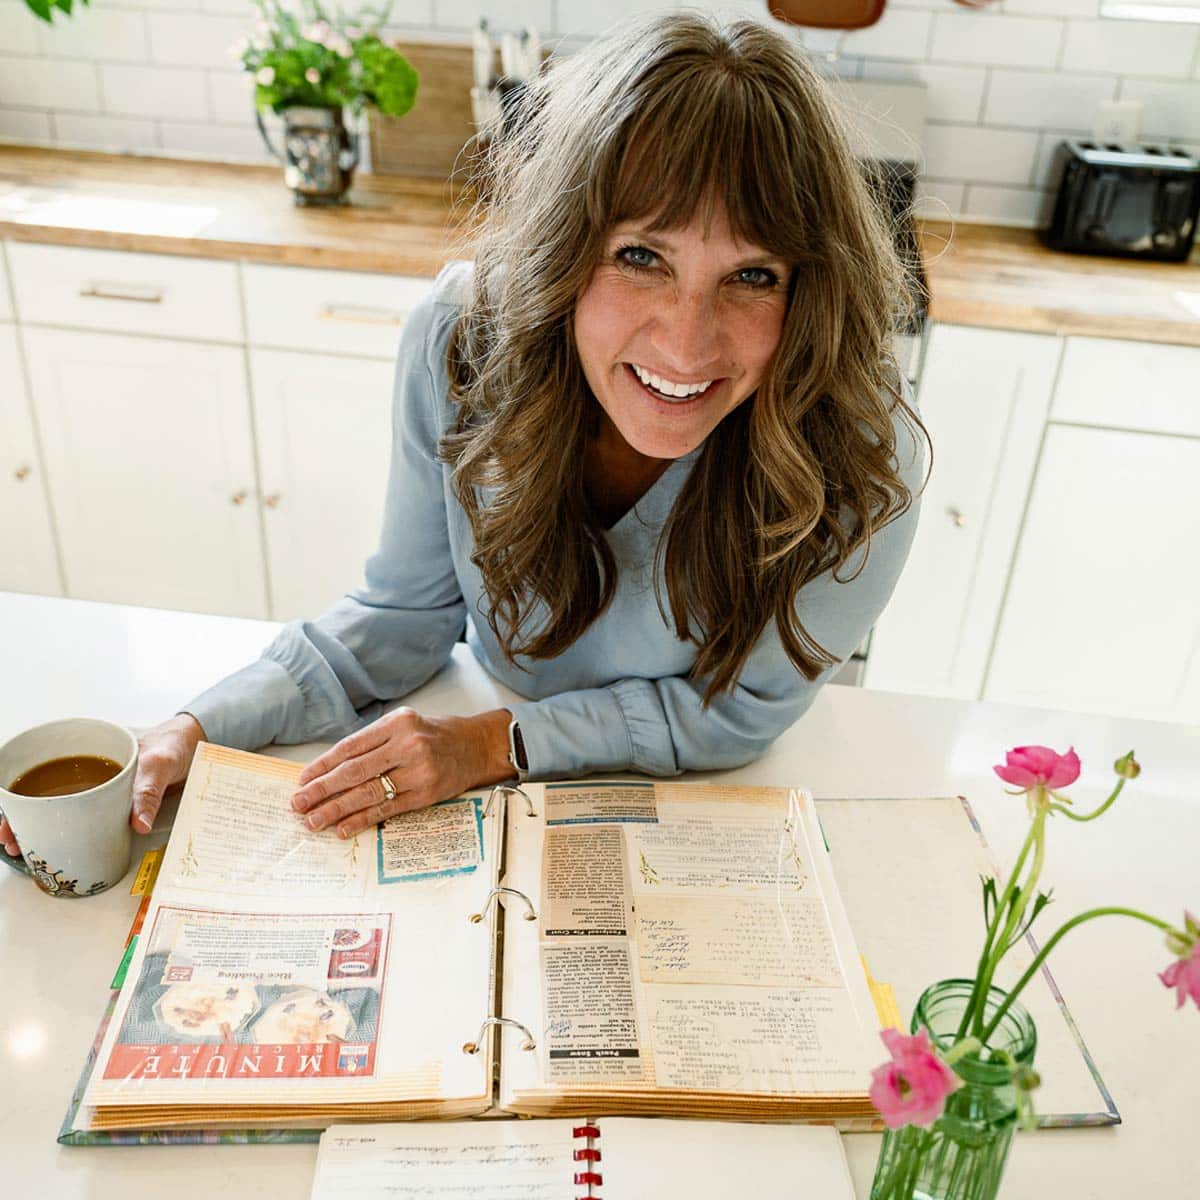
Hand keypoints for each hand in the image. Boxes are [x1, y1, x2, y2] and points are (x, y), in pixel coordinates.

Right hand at [0, 713, 205, 858]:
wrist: (198, 745)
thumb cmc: (175, 743)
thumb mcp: (161, 762)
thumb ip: (149, 791)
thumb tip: (137, 823)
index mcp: (88, 745)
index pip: (39, 764)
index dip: (18, 791)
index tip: (7, 815)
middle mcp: (87, 765)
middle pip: (43, 791)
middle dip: (23, 816)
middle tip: (12, 842)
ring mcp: (98, 784)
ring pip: (60, 806)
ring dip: (44, 828)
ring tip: (29, 851)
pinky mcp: (112, 801)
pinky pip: (86, 816)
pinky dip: (73, 831)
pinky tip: (65, 847)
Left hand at [292, 707, 513, 838]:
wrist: (475, 746)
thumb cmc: (433, 735)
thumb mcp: (403, 725)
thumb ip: (372, 743)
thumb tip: (329, 770)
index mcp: (397, 723)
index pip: (350, 747)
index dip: (322, 766)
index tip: (302, 780)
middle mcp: (407, 745)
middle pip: (355, 771)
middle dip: (322, 790)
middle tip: (298, 803)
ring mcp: (418, 770)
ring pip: (368, 793)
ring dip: (336, 809)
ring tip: (314, 821)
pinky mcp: (425, 794)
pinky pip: (387, 809)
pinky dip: (362, 820)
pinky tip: (343, 828)